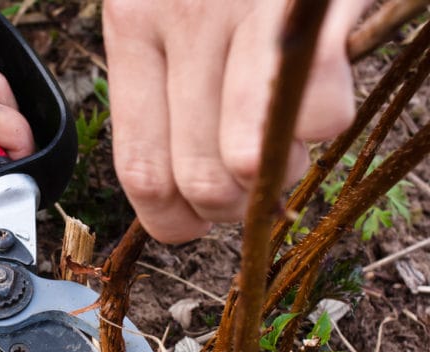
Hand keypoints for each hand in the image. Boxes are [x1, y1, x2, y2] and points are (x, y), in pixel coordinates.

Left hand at [102, 0, 369, 242]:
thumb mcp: (163, 11)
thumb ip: (165, 92)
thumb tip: (182, 191)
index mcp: (134, 28)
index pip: (140, 169)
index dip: (171, 220)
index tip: (192, 224)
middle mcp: (183, 20)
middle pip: (200, 178)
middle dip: (232, 209)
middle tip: (249, 188)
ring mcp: (249, 12)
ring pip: (255, 159)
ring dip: (281, 173)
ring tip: (281, 138)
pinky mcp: (310, 7)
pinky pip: (321, 113)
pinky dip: (324, 122)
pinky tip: (315, 93)